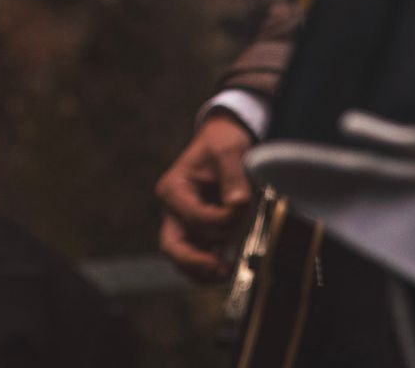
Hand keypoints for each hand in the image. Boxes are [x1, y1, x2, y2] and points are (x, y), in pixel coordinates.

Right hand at [155, 112, 255, 279]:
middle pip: (172, 247)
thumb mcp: (228, 151)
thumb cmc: (221, 145)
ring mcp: (184, 225)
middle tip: (220, 268)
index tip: (242, 208)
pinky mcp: (197, 235)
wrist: (223, 144)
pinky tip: (228, 267)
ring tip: (227, 270)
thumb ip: (233, 177)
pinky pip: (197, 260)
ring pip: (183, 260)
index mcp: (173, 189)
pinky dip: (209, 269)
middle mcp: (173, 210)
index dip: (222, 220)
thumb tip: (238, 203)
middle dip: (195, 261)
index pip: (195, 217)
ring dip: (204, 270)